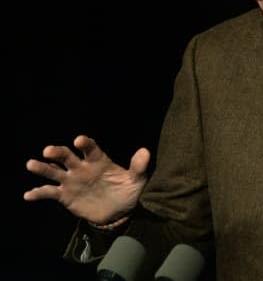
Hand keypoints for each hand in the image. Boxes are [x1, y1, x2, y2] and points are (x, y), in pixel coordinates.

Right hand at [23, 134, 149, 224]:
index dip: (85, 144)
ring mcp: (72, 181)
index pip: (90, 149)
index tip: (78, 140)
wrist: (118, 212)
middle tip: (48, 151)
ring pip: (54, 172)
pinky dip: (38, 193)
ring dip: (42, 168)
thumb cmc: (127, 191)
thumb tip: (145, 151)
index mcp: (99, 161)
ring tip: (31, 164)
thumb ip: (138, 167)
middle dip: (58, 153)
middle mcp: (82, 168)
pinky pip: (49, 193)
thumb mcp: (136, 181)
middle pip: (67, 157)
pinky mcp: (65, 196)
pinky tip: (28, 195)